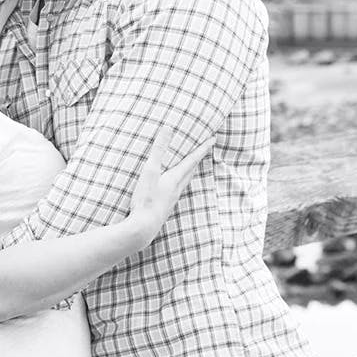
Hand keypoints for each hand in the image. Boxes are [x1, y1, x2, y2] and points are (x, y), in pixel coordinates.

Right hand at [128, 127, 212, 242]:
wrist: (142, 228)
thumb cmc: (146, 199)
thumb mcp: (150, 171)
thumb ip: (158, 150)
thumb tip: (167, 128)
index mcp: (174, 178)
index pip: (192, 159)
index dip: (202, 148)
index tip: (213, 139)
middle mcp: (176, 189)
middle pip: (191, 171)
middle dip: (198, 159)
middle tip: (205, 150)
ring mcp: (171, 199)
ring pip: (184, 182)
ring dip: (189, 172)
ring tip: (191, 167)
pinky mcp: (164, 207)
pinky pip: (176, 191)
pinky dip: (179, 183)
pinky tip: (172, 187)